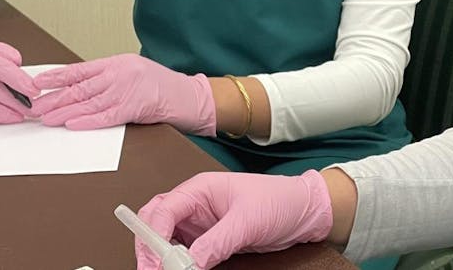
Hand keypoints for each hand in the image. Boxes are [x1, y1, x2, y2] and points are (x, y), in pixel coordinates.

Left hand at [30, 54, 215, 132]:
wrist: (189, 96)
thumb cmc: (161, 86)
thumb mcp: (131, 73)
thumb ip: (107, 79)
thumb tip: (76, 90)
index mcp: (116, 63)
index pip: (79, 69)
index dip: (56, 76)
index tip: (36, 83)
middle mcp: (119, 73)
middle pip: (80, 87)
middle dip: (54, 97)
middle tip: (34, 106)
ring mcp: (127, 90)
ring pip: (88, 102)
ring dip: (64, 111)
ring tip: (46, 117)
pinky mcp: (134, 108)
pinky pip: (105, 116)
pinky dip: (87, 121)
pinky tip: (71, 124)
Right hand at [135, 171, 333, 269]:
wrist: (303, 211)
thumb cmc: (279, 200)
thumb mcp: (248, 221)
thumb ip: (217, 241)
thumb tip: (190, 262)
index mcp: (200, 188)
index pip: (163, 209)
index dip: (153, 234)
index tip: (156, 260)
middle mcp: (196, 204)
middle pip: (157, 223)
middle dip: (149, 247)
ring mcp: (201, 223)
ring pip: (167, 239)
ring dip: (162, 257)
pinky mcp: (210, 240)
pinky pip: (185, 252)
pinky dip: (178, 263)